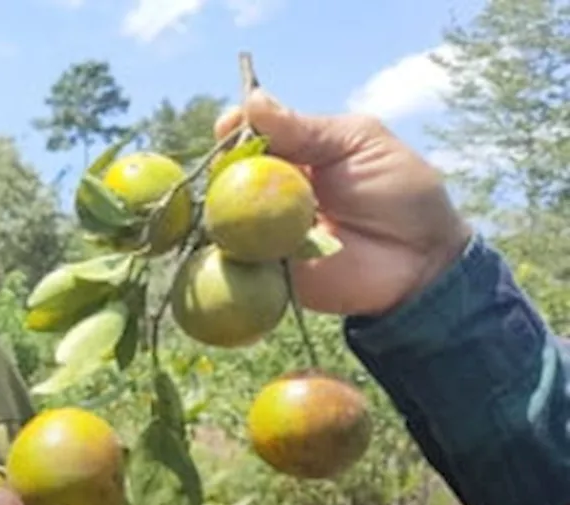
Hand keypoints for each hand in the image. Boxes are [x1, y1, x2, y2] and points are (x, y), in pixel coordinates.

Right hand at [215, 89, 472, 317]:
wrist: (420, 261)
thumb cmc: (399, 194)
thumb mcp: (359, 143)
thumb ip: (306, 128)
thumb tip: (252, 100)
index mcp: (295, 152)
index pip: (251, 134)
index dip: (235, 129)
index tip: (229, 126)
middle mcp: (274, 189)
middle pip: (229, 172)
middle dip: (225, 166)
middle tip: (231, 167)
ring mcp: (266, 229)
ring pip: (224, 213)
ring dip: (222, 205)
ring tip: (235, 203)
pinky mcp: (266, 267)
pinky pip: (234, 256)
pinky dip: (226, 246)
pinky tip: (228, 235)